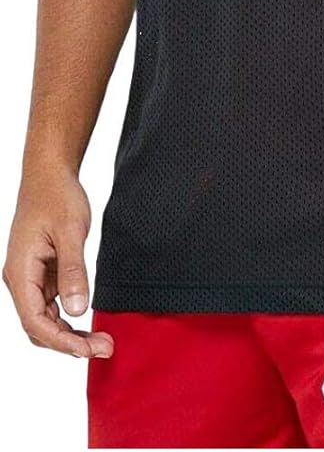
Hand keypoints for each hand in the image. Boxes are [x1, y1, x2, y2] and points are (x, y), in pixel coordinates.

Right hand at [3, 167, 112, 358]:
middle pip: (39, 327)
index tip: (88, 349)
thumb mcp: (70, 231)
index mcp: (20, 272)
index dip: (61, 341)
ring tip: (101, 340)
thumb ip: (73, 271)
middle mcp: (20, 280)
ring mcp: (30, 278)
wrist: (49, 174)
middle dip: (69, 343)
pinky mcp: (42, 273)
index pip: (35, 321)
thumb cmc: (56, 196)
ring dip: (70, 333)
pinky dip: (69, 318)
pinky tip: (89, 321)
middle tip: (104, 347)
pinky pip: (52, 305)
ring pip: (45, 320)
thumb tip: (76, 310)